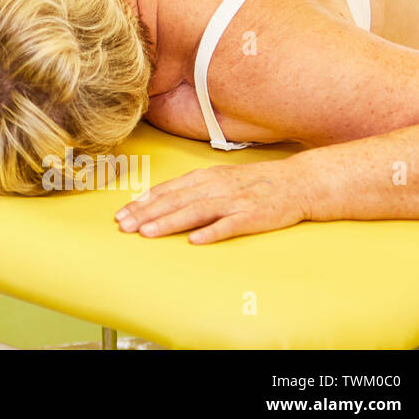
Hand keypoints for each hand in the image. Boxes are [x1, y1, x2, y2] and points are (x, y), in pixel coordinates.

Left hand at [114, 158, 311, 243]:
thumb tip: (157, 199)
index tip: (121, 215)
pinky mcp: (252, 216)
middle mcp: (214, 187)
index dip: (142, 203)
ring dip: (169, 222)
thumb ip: (189, 189)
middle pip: (174, 201)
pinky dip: (211, 232)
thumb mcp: (217, 178)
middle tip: (123, 226)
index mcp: (204, 177)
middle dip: (146, 214)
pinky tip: (194, 240)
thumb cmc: (253, 183)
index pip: (166, 191)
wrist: (297, 182)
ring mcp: (233, 201)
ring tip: (147, 232)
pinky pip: (228, 225)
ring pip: (194, 212)